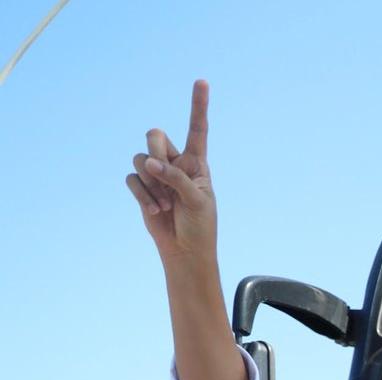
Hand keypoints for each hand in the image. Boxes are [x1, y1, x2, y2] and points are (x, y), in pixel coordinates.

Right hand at [127, 80, 215, 262]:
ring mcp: (156, 174)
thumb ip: (176, 178)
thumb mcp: (196, 200)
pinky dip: (142, 194)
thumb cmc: (199, 225)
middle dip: (156, 155)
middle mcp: (175, 162)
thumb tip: (150, 163)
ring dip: (151, 182)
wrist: (185, 249)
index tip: (202, 81)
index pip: (198, 128)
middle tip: (165, 179)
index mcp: (197, 162)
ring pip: (140, 157)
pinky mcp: (141, 186)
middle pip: (155, 136)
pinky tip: (155, 210)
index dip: (198, 105)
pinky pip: (132, 178)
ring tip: (166, 203)